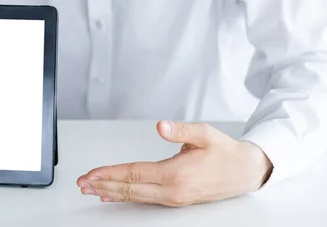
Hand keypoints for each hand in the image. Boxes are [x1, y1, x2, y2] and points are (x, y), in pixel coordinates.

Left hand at [77, 121, 272, 206]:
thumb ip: (181, 130)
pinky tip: (113, 195)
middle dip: (103, 185)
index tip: (91, 174)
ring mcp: (173, 198)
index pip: (135, 174)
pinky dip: (125, 196)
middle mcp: (172, 191)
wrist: (245, 172)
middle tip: (82, 183)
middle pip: (130, 189)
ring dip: (111, 191)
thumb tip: (161, 126)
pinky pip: (144, 199)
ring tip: (91, 189)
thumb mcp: (205, 134)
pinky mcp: (175, 199)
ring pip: (135, 196)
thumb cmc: (225, 152)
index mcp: (176, 174)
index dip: (110, 173)